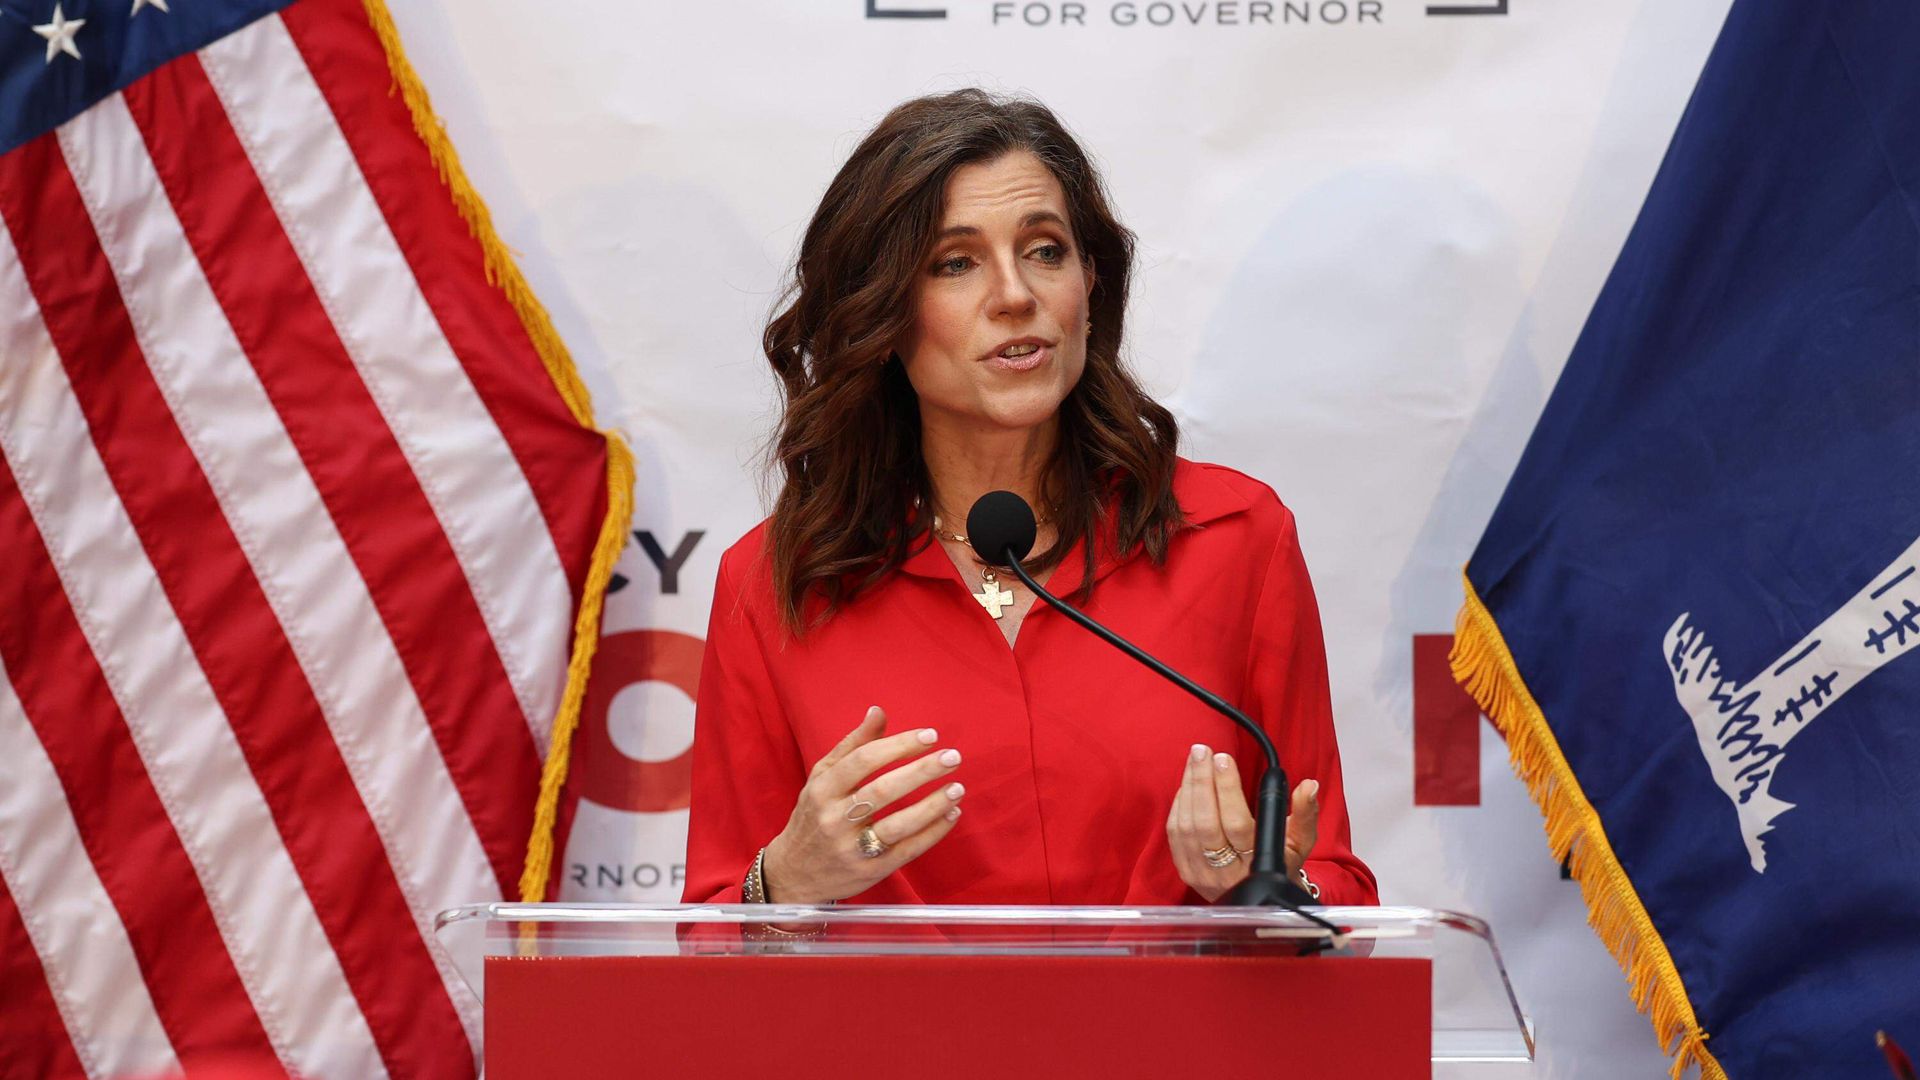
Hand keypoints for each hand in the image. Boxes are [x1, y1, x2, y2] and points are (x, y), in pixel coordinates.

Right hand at [761, 706, 964, 904]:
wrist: (795, 873)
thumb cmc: (813, 816)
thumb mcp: (821, 777)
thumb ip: (852, 744)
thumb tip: (878, 711)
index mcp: (823, 789)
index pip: (864, 761)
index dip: (899, 745)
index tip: (930, 736)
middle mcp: (835, 819)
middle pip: (883, 791)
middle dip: (921, 771)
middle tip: (952, 757)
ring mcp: (852, 848)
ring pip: (898, 824)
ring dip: (932, 805)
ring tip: (958, 788)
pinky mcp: (870, 871)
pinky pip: (907, 850)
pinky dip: (933, 832)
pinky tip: (951, 814)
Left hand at [1166, 744, 1320, 902]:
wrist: (1260, 901)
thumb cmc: (1281, 866)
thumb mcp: (1300, 843)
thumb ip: (1305, 814)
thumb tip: (1308, 786)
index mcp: (1255, 865)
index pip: (1236, 822)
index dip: (1227, 789)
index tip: (1224, 760)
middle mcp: (1225, 872)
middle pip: (1205, 821)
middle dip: (1201, 781)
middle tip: (1202, 752)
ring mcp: (1201, 873)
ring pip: (1186, 825)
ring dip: (1188, 787)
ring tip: (1195, 760)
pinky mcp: (1186, 871)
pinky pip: (1174, 834)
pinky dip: (1179, 804)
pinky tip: (1187, 784)